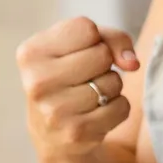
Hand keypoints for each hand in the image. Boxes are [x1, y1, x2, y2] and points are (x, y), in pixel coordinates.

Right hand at [19, 16, 139, 161]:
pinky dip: (117, 108)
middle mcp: (37, 81)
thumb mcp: (78, 47)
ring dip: (111, 87)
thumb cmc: (68, 79)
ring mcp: (55, 110)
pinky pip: (121, 107)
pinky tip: (96, 113)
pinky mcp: (76, 132)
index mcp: (31, 53)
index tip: (78, 54)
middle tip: (85, 78)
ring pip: (114, 81)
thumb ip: (111, 39)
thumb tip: (132, 63)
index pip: (86, 28)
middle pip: (101, 54)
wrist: (52, 134)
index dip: (93, 39)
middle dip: (103, 64)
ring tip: (89, 96)